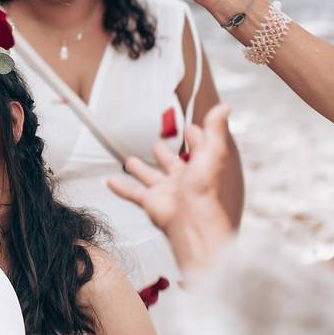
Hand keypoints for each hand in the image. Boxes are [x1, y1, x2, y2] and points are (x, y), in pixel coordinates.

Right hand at [107, 104, 236, 271]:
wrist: (195, 227)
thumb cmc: (208, 193)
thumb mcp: (215, 153)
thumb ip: (216, 130)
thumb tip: (224, 107)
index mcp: (203, 167)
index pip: (199, 148)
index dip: (196, 137)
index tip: (191, 128)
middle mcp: (185, 179)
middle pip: (172, 163)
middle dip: (165, 154)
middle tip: (158, 146)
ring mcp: (167, 191)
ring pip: (150, 176)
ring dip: (140, 169)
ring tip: (131, 161)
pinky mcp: (152, 202)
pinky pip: (132, 192)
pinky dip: (120, 186)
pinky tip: (109, 180)